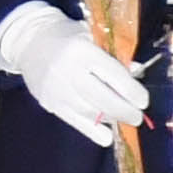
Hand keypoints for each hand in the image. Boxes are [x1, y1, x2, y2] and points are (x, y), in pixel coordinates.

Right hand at [0, 0, 151, 142]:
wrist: (29, 42)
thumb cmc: (67, 37)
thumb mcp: (91, 36)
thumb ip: (113, 54)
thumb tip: (137, 72)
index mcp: (82, 51)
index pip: (112, 74)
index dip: (131, 91)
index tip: (143, 101)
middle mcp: (68, 72)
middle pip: (102, 98)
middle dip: (124, 111)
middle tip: (138, 118)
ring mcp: (56, 90)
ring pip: (89, 112)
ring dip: (110, 120)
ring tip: (124, 119)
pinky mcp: (49, 103)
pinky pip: (74, 121)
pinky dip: (92, 131)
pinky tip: (106, 136)